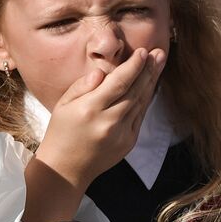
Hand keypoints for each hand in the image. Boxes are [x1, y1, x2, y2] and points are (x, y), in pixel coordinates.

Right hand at [33, 48, 166, 189]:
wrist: (67, 169)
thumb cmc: (61, 132)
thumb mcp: (63, 105)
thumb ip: (82, 86)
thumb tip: (101, 72)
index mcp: (90, 110)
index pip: (119, 83)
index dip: (133, 66)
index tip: (142, 52)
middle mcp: (109, 122)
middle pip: (135, 91)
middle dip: (148, 70)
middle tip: (159, 53)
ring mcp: (121, 134)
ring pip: (141, 103)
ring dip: (151, 82)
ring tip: (158, 64)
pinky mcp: (128, 143)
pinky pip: (140, 116)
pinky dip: (145, 99)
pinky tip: (149, 86)